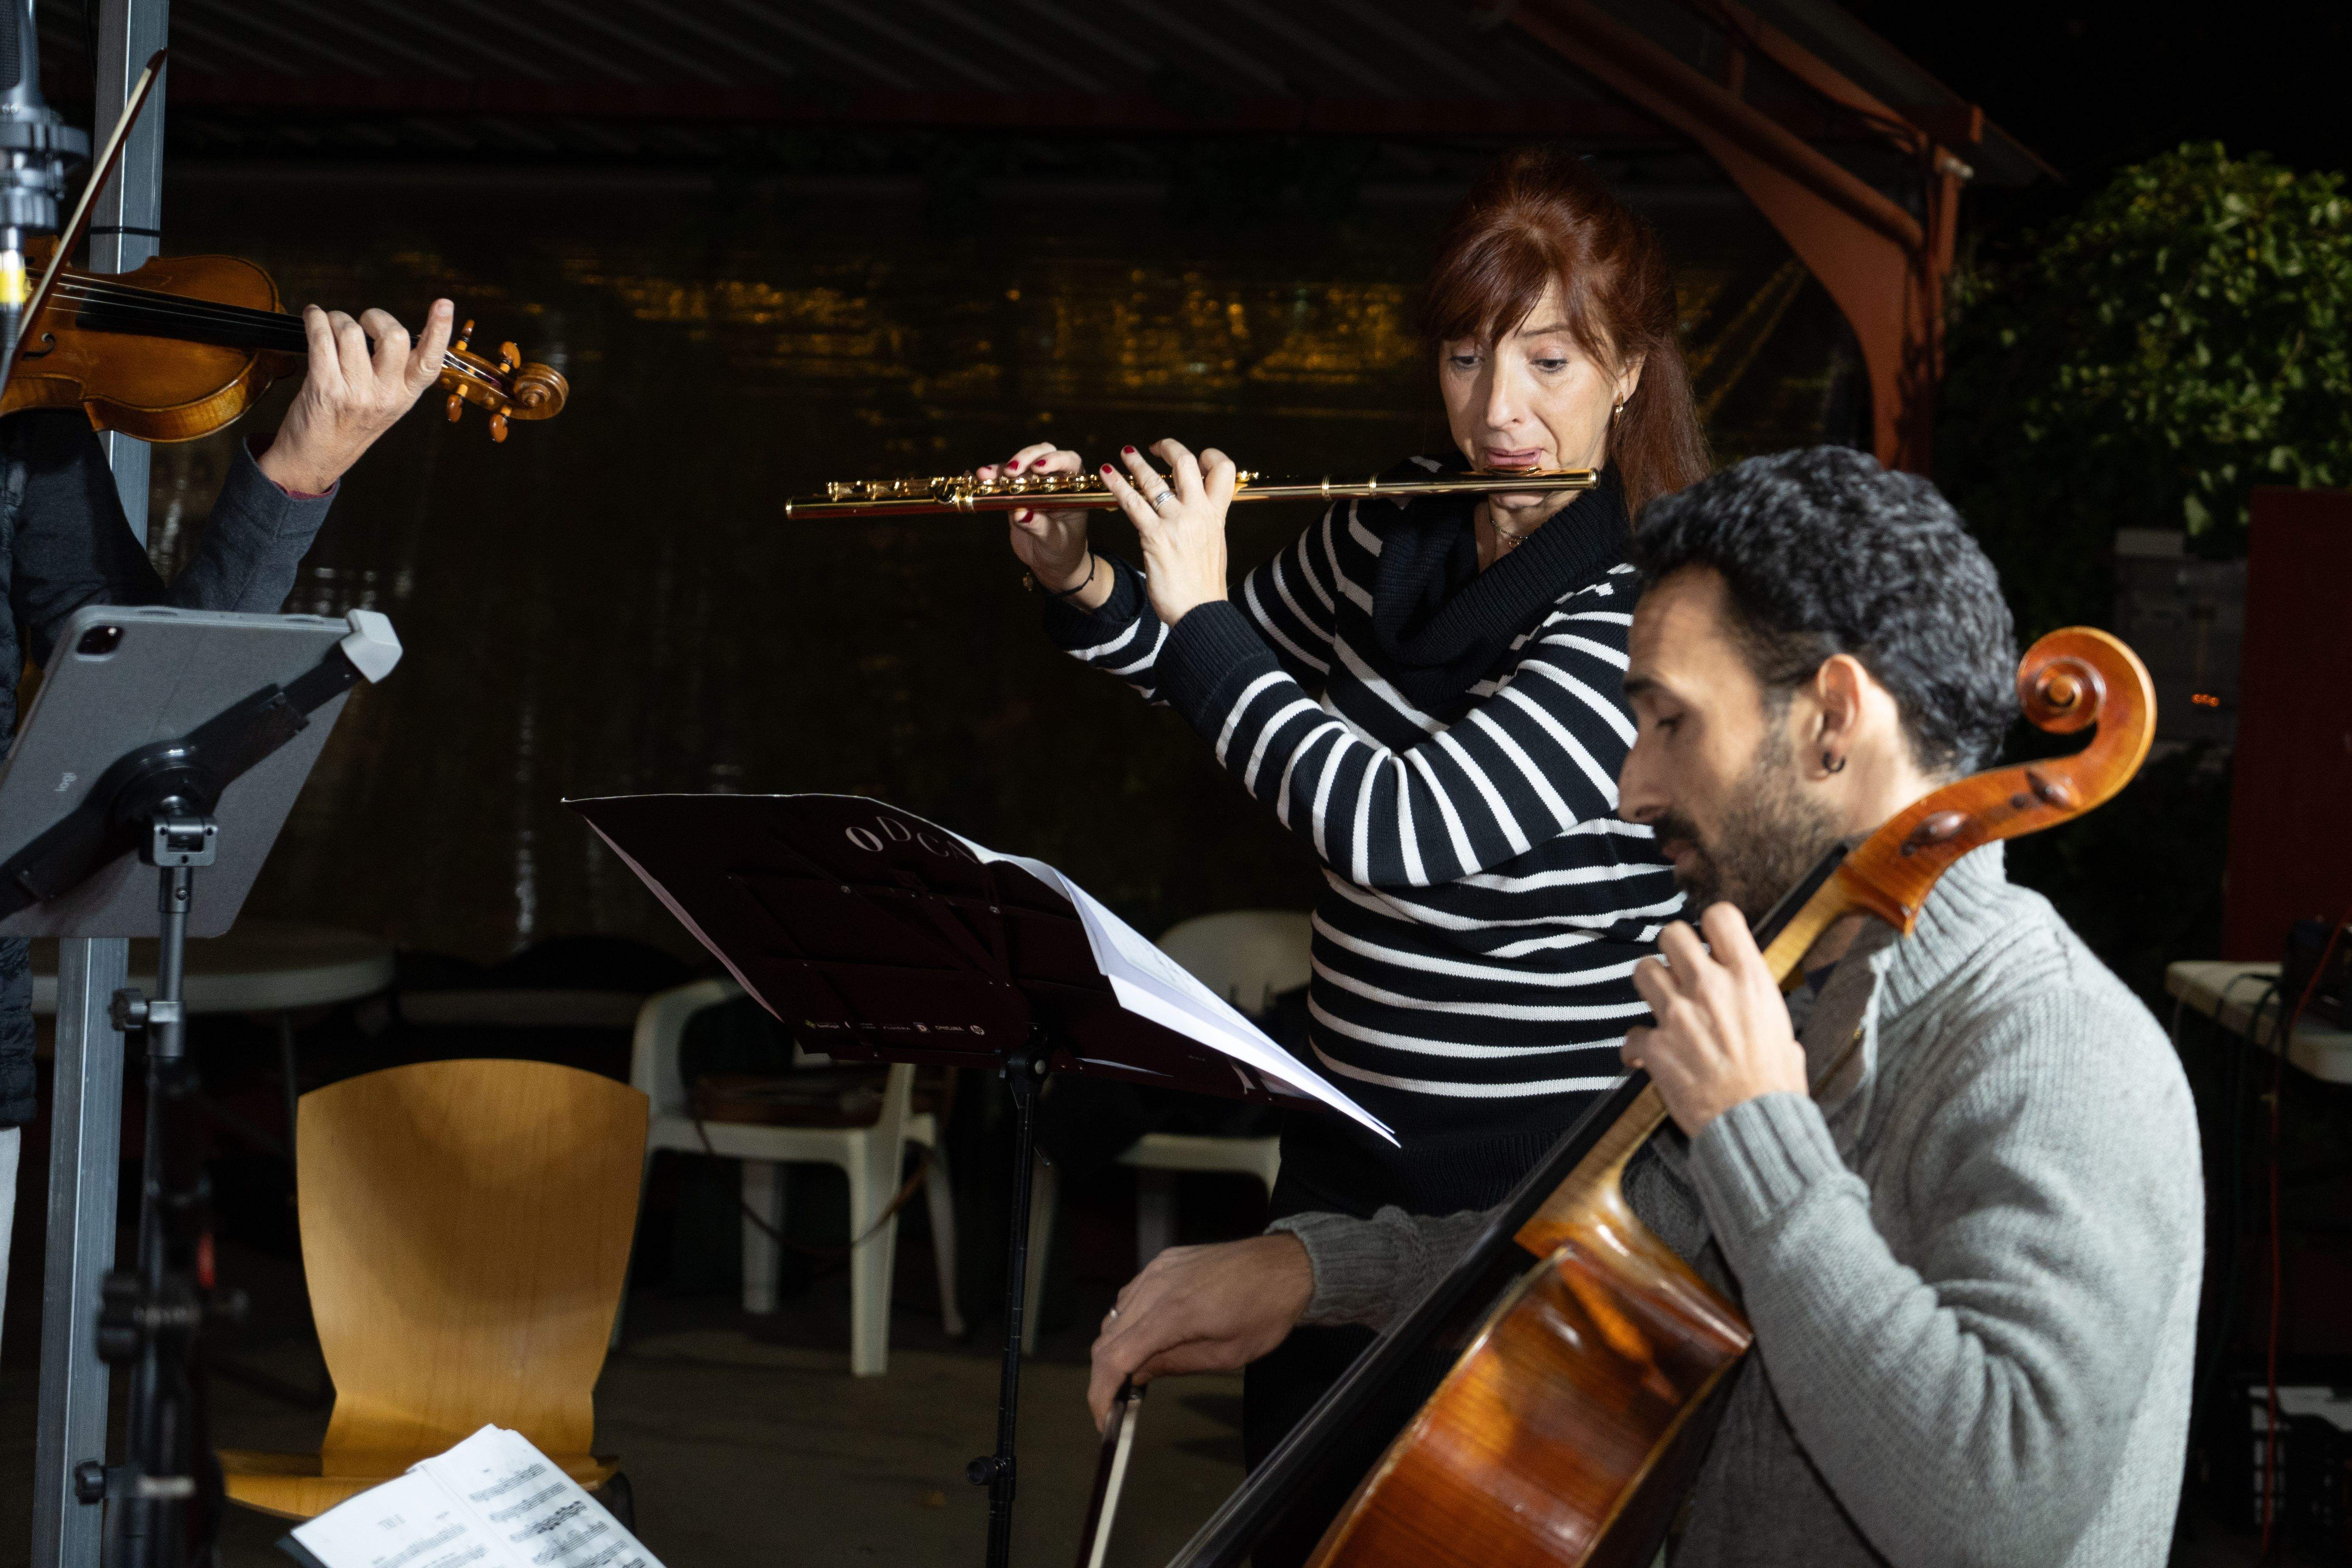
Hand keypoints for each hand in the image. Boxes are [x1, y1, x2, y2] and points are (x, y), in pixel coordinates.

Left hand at [258, 300, 455, 495]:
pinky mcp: (324, 388)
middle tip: (363, 322)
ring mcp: (355, 393)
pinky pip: (321, 338)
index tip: (445, 304)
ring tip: (330, 327)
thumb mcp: (385, 404)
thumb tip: (385, 329)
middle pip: (393, 336)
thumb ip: (392, 372)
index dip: (440, 331)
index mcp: (405, 396)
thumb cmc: (348, 425)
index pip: (430, 361)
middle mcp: (385, 395)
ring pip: (351, 331)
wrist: (314, 458)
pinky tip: (313, 317)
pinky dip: (315, 319)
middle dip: (374, 317)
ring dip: (337, 319)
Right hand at [979, 442, 1101, 603]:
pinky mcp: (1016, 493)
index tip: (1039, 468)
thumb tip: (1020, 513)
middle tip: (1011, 471)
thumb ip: (1040, 526)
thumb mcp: (1055, 541)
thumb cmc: (1062, 549)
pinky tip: (979, 475)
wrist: (1051, 561)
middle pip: (1042, 454)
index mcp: (1074, 488)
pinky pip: (1004, 481)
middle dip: (1025, 458)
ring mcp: (1034, 484)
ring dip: (1003, 467)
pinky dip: (992, 478)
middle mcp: (1055, 480)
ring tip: (986, 474)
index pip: (1069, 463)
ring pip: (1021, 465)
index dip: (1055, 459)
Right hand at [1087, 1233, 1312, 1429]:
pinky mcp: (1163, 1261)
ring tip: (1137, 1369)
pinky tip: (1149, 1334)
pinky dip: (1130, 1320)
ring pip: (1114, 1315)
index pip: (1115, 1357)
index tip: (1103, 1416)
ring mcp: (1157, 1269)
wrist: (1285, 1265)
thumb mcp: (1226, 1355)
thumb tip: (1136, 1376)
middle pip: (1107, 1338)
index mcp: (1173, 1313)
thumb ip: (1174, 1365)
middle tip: (1117, 1402)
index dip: (1101, 1392)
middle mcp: (1157, 1286)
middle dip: (1105, 1375)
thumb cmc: (1265, 1312)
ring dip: (1116, 1346)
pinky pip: (1132, 1294)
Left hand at [1100, 439, 1235, 625]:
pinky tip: (1106, 474)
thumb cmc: (1204, 586)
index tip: (1196, 456)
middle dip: (1169, 447)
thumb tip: (1199, 508)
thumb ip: (1206, 522)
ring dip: (1136, 463)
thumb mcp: (1214, 546)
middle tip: (1156, 445)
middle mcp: (1198, 513)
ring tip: (1125, 453)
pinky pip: (1132, 502)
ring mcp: (1176, 523)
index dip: (1210, 455)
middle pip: (1186, 462)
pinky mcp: (1154, 537)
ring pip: (1153, 479)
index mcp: (1217, 515)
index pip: (1224, 469)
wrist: (1199, 613)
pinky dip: (1117, 485)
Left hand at [1623, 903, 1806, 1137]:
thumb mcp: (1784, 1032)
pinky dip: (1638, 1047)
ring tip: (1662, 1006)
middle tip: (1681, 972)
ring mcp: (1678, 1014)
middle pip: (1672, 934)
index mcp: (1749, 980)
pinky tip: (1650, 1058)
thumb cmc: (1775, 1086)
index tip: (1710, 941)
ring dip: (1650, 986)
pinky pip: (1632, 1033)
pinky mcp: (1655, 1046)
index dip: (1711, 924)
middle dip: (1673, 950)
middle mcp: (1710, 988)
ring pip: (1643, 970)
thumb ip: (1760, 1009)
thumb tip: (1754, 1010)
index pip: (1721, 916)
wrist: (1755, 1126)